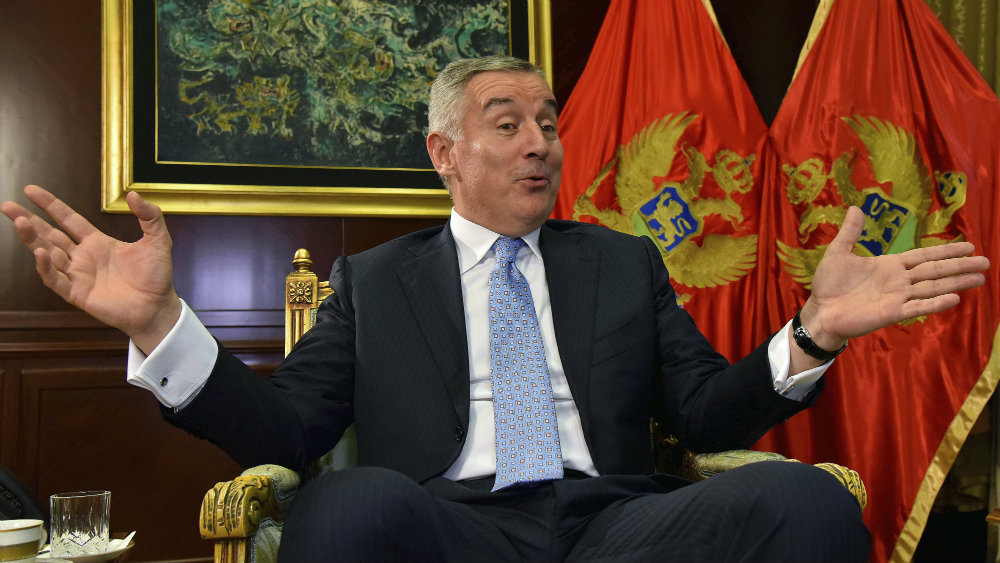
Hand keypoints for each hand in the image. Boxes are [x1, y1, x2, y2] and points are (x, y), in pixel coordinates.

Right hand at [2, 185, 181, 352]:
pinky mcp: (77, 294)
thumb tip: (133, 194)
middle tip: (7, 206)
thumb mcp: (158, 240)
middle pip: (49, 235)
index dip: (50, 205)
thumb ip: (149, 216)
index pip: (68, 219)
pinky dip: (46, 267)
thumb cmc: (157, 276)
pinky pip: (56, 279)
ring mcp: (78, 275)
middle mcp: (83, 257)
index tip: (31, 190)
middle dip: (28, 220)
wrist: (158, 307)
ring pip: (47, 254)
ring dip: (32, 239)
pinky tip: (40, 252)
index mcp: (97, 242)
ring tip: (20, 221)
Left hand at [799, 206, 989, 349]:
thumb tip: (855, 207)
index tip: (969, 246)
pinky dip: (935, 303)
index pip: (924, 256)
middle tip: (986, 262)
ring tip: (979, 278)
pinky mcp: (891, 313)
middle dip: (960, 266)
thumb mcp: (838, 253)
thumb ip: (850, 233)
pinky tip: (954, 298)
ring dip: (956, 283)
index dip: (945, 251)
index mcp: (890, 266)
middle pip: (935, 271)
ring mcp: (897, 297)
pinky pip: (917, 307)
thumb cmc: (829, 285)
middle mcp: (899, 281)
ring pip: (932, 288)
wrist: (820, 311)